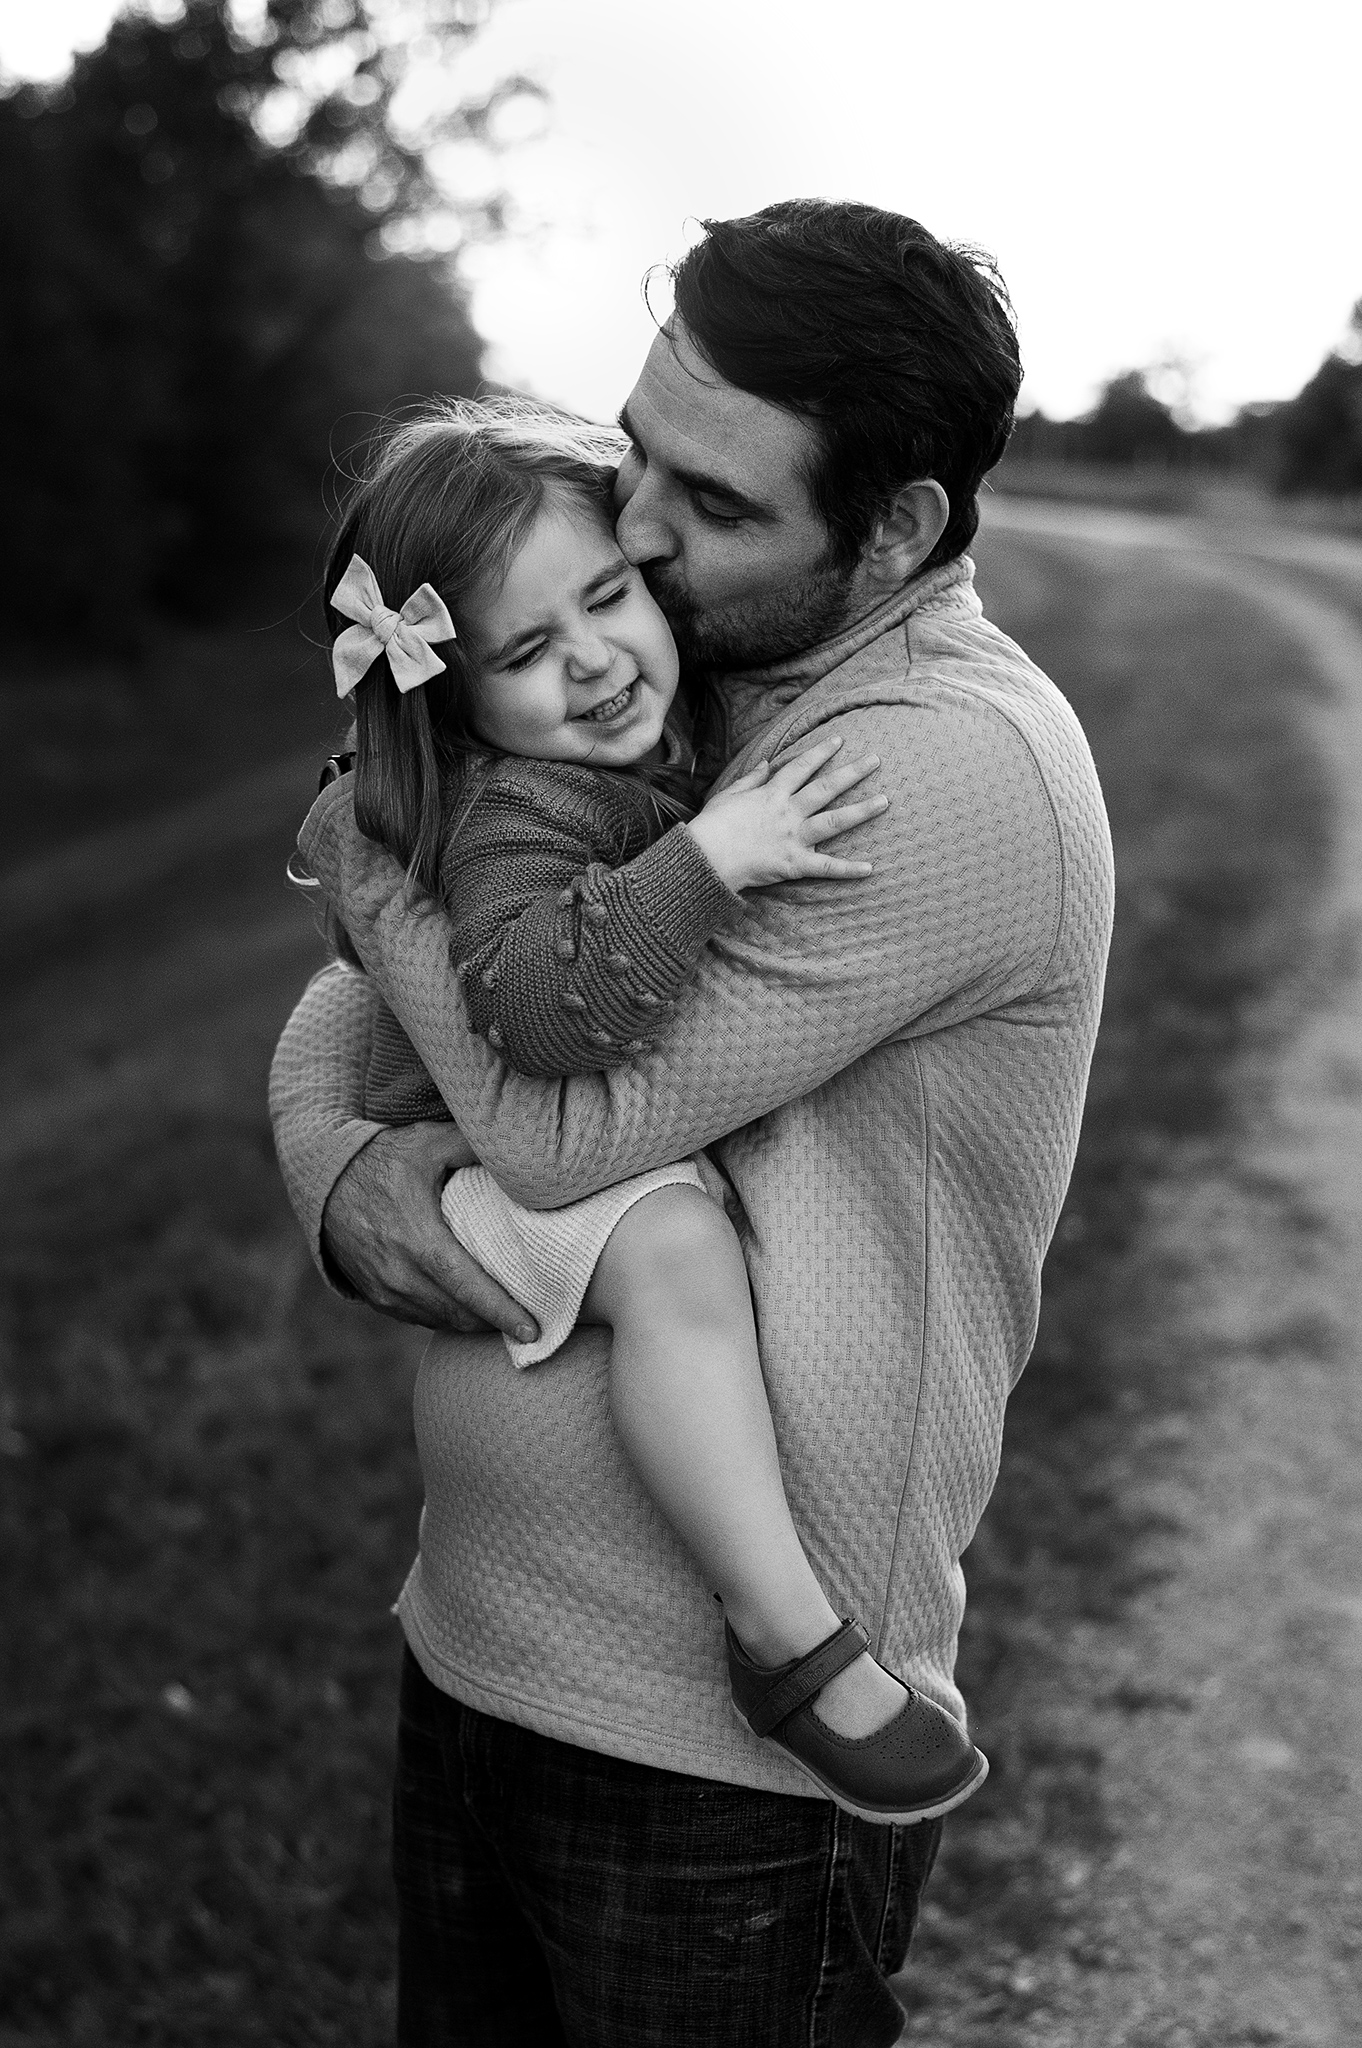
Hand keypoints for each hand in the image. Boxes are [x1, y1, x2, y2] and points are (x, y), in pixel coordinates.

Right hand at [320, 1123, 538, 1341]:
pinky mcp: (377, 1297)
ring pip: (442, 1321)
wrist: (324, 1181)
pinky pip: (421, 1318)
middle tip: (534, 1324)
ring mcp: (385, 1290)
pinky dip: (449, 1318)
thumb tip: (521, 1156)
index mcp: (416, 1237)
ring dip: (475, 1324)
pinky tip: (471, 1310)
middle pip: (459, 1313)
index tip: (533, 1330)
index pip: (467, 1286)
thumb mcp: (428, 1142)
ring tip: (508, 1318)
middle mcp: (398, 1272)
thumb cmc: (383, 1158)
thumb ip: (474, 1148)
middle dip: (498, 1324)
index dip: (502, 1311)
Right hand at [685, 734, 887, 893]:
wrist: (706, 857)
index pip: (801, 767)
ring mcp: (793, 837)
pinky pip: (826, 867)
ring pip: (834, 821)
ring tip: (884, 801)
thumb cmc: (712, 826)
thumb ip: (752, 778)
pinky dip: (848, 869)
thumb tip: (768, 762)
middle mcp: (788, 812)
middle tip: (876, 760)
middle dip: (852, 772)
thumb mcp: (728, 794)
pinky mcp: (794, 864)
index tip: (839, 740)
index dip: (821, 752)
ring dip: (861, 811)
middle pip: (826, 788)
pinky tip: (870, 868)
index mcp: (772, 794)